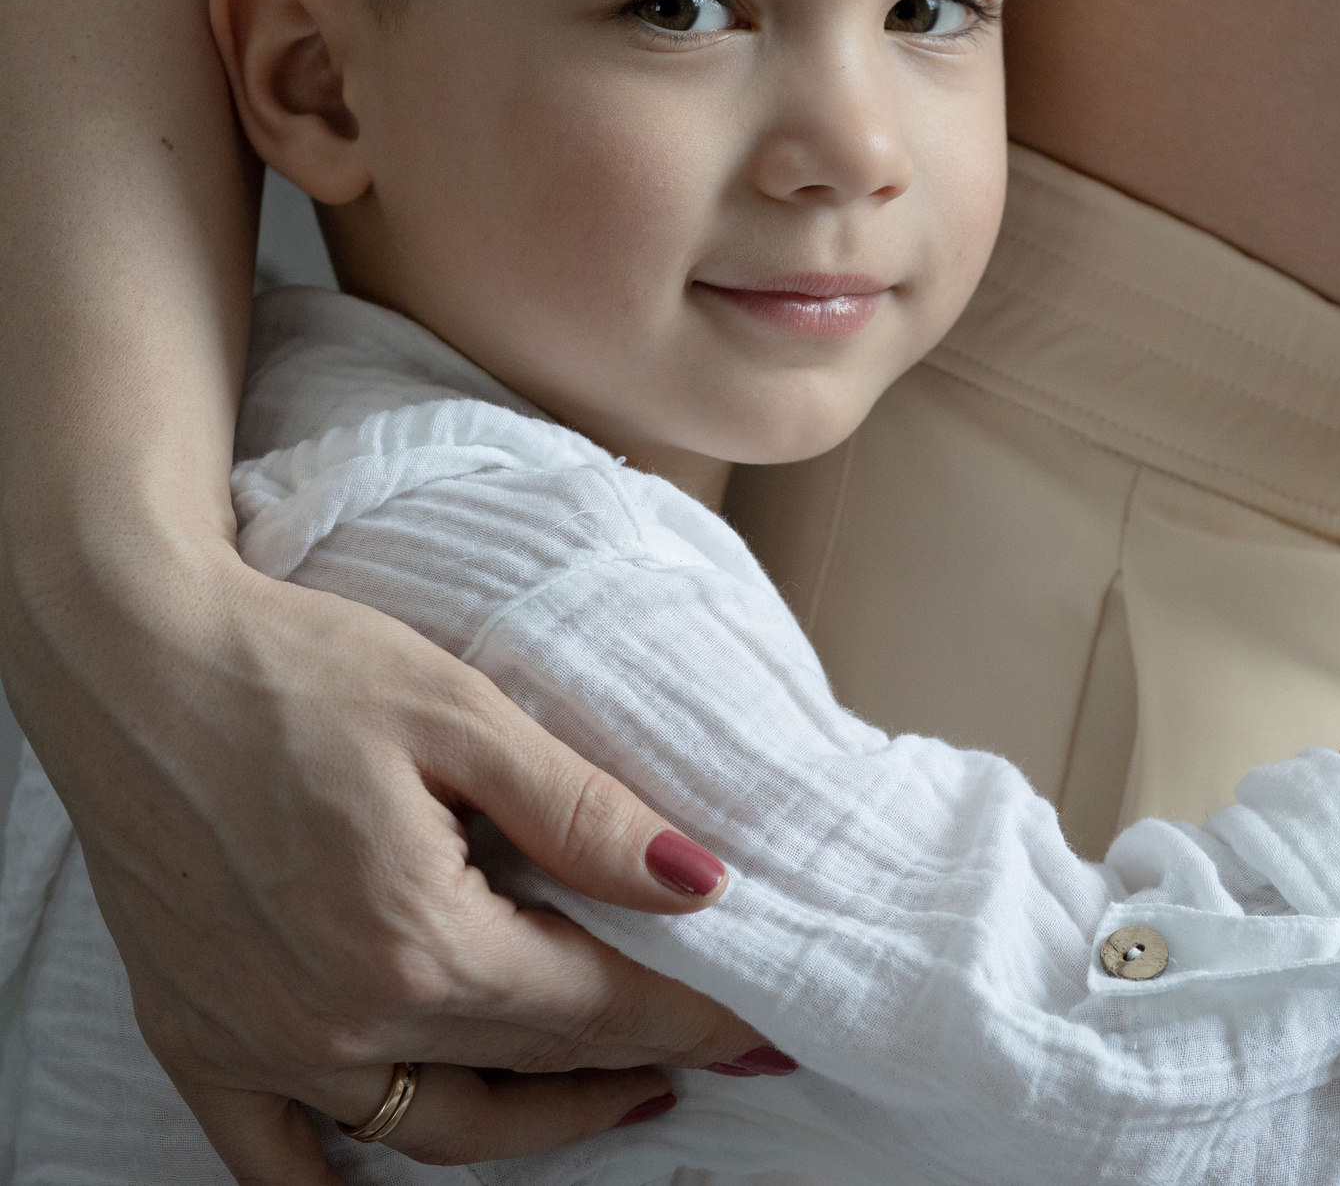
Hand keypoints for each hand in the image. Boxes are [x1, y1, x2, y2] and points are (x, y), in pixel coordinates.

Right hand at [12, 552, 768, 1182]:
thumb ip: (585, 814)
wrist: (126, 655)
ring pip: (429, 1129)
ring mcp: (258, 1044)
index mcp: (416, 945)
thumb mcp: (464, 716)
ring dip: (534, 1124)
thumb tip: (701, 885)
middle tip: (713, 1054)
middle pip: (528, 1069)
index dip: (692, 1018)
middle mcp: (337, 1024)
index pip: (596, 1008)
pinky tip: (406, 1168)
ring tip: (617, 1096)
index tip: (763, 1030)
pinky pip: (275, 1158)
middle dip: (636, 1064)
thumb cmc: (296, 667)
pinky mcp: (194, 1036)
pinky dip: (343, 1177)